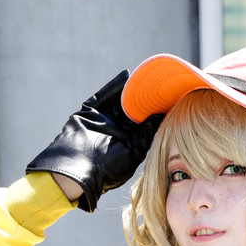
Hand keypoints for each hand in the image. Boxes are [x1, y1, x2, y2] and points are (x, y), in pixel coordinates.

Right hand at [26, 71, 163, 211]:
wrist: (78, 169)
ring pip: (118, 101)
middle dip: (142, 98)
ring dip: (130, 90)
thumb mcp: (133, 153)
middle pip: (132, 110)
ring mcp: (102, 121)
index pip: (143, 123)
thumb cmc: (108, 169)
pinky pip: (103, 96)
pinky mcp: (89, 112)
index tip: (167, 99)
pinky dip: (114, 86)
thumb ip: (145, 135)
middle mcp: (116, 131)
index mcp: (127, 143)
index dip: (153, 112)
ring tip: (143, 78)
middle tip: (157, 85)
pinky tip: (126, 76)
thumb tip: (159, 117)